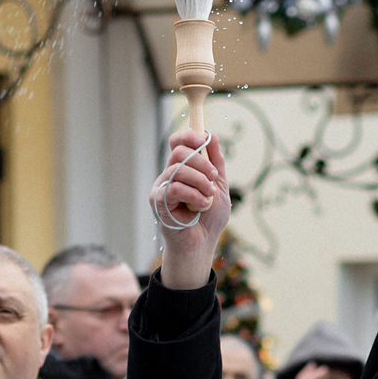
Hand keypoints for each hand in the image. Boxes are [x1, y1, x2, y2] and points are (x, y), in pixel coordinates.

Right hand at [152, 130, 231, 289]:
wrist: (202, 243)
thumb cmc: (209, 217)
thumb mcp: (219, 185)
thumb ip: (215, 161)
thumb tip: (211, 134)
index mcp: (183, 168)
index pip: (178, 142)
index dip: (188, 136)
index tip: (202, 141)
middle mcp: (169, 174)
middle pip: (179, 152)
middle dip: (201, 162)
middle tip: (213, 178)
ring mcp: (162, 187)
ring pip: (178, 169)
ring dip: (200, 181)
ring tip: (209, 196)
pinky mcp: (158, 201)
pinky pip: (174, 188)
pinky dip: (193, 194)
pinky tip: (202, 205)